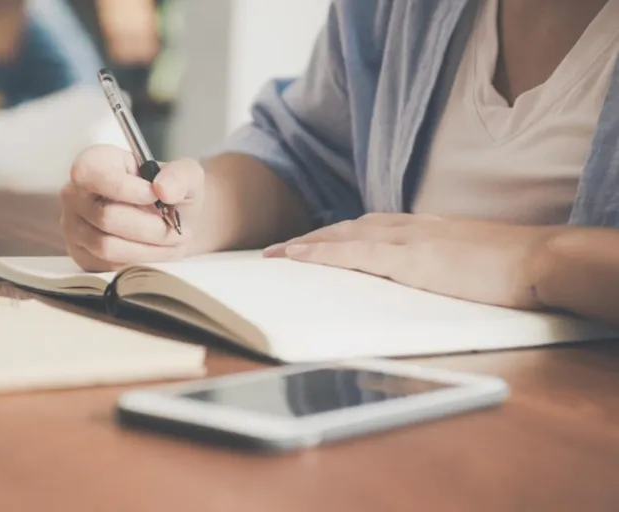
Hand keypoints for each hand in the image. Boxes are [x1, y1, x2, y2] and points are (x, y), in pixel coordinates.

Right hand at [60, 144, 204, 270]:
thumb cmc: (169, 193)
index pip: (95, 175)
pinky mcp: (81, 255)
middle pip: (106, 217)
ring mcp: (73, 226)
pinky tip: (155, 252)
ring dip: (147, 249)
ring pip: (107, 246)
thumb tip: (163, 189)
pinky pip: (107, 265)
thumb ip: (179, 175)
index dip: (128, 190)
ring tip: (170, 242)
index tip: (156, 197)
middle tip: (175, 229)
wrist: (168, 219)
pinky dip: (138, 262)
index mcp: (94, 163)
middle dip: (149, 227)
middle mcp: (75, 193)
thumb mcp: (184, 175)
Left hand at [263, 213, 564, 308]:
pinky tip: (295, 256)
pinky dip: (320, 252)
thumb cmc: (511, 266)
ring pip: (342, 235)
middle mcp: (409, 227)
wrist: (539, 259)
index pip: (368, 228)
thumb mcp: (466, 261)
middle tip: (279, 250)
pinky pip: (352, 252)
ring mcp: (407, 240)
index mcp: (423, 229)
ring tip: (276, 254)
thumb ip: (440, 264)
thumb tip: (425, 277)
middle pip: (347, 227)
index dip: (336, 236)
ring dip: (306, 244)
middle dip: (311, 238)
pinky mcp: (409, 258)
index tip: (312, 244)